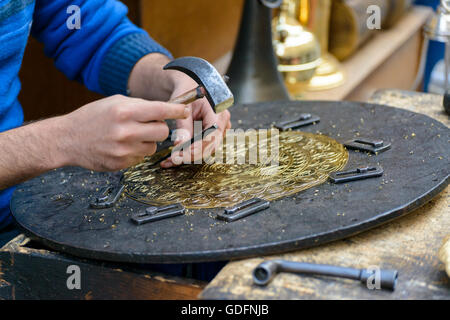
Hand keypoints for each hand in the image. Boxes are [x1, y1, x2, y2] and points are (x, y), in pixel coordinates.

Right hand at [60, 95, 188, 170]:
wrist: (67, 139)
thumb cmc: (92, 117)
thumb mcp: (114, 102)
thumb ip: (140, 105)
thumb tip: (166, 109)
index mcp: (124, 111)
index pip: (160, 110)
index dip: (176, 110)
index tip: (185, 110)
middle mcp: (126, 131)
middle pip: (163, 131)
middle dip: (159, 127)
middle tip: (148, 124)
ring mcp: (124, 150)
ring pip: (153, 146)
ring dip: (147, 141)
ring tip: (130, 135)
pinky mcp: (121, 164)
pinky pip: (141, 157)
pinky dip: (136, 151)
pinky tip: (121, 146)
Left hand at [126, 53, 231, 167]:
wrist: (191, 84)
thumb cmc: (187, 91)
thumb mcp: (183, 106)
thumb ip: (183, 126)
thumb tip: (179, 145)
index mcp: (218, 112)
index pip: (211, 136)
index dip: (198, 148)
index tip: (182, 156)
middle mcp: (222, 123)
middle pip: (209, 146)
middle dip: (191, 155)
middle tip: (172, 160)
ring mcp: (218, 130)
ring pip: (205, 149)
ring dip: (188, 156)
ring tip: (169, 161)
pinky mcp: (210, 134)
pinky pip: (201, 147)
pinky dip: (187, 152)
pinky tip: (172, 159)